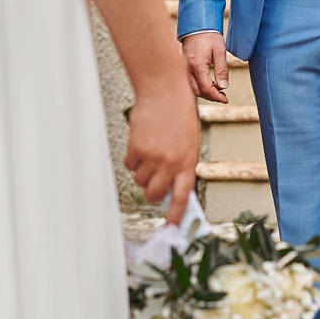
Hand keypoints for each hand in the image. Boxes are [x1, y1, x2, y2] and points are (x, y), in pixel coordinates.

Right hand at [124, 82, 199, 215]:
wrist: (164, 91)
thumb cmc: (179, 113)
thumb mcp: (190, 141)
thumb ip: (182, 164)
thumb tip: (172, 188)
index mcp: (188, 161)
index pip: (182, 196)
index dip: (176, 215)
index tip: (172, 227)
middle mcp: (171, 162)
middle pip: (155, 194)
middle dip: (151, 192)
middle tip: (152, 182)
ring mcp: (153, 156)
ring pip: (140, 180)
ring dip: (142, 172)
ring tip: (149, 153)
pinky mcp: (136, 148)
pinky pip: (129, 165)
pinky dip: (132, 159)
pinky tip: (140, 144)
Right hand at [182, 31, 230, 102]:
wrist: (196, 25)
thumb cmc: (209, 36)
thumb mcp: (220, 51)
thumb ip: (222, 70)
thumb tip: (224, 87)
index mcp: (197, 66)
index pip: (206, 89)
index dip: (216, 97)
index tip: (226, 99)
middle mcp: (187, 69)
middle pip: (198, 92)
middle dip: (211, 96)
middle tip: (223, 96)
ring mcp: (183, 68)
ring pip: (192, 88)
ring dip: (204, 92)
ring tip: (217, 89)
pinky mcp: (183, 66)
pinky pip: (190, 82)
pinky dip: (199, 86)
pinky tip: (209, 83)